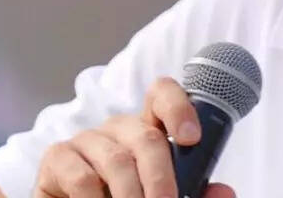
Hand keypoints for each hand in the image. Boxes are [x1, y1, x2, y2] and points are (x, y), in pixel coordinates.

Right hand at [32, 76, 237, 197]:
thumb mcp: (163, 196)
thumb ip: (195, 193)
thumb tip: (225, 191)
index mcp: (146, 131)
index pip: (161, 95)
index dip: (179, 107)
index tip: (191, 138)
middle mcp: (117, 128)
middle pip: (146, 136)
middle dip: (162, 177)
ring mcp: (85, 140)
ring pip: (116, 161)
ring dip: (131, 196)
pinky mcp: (57, 157)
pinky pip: (82, 178)